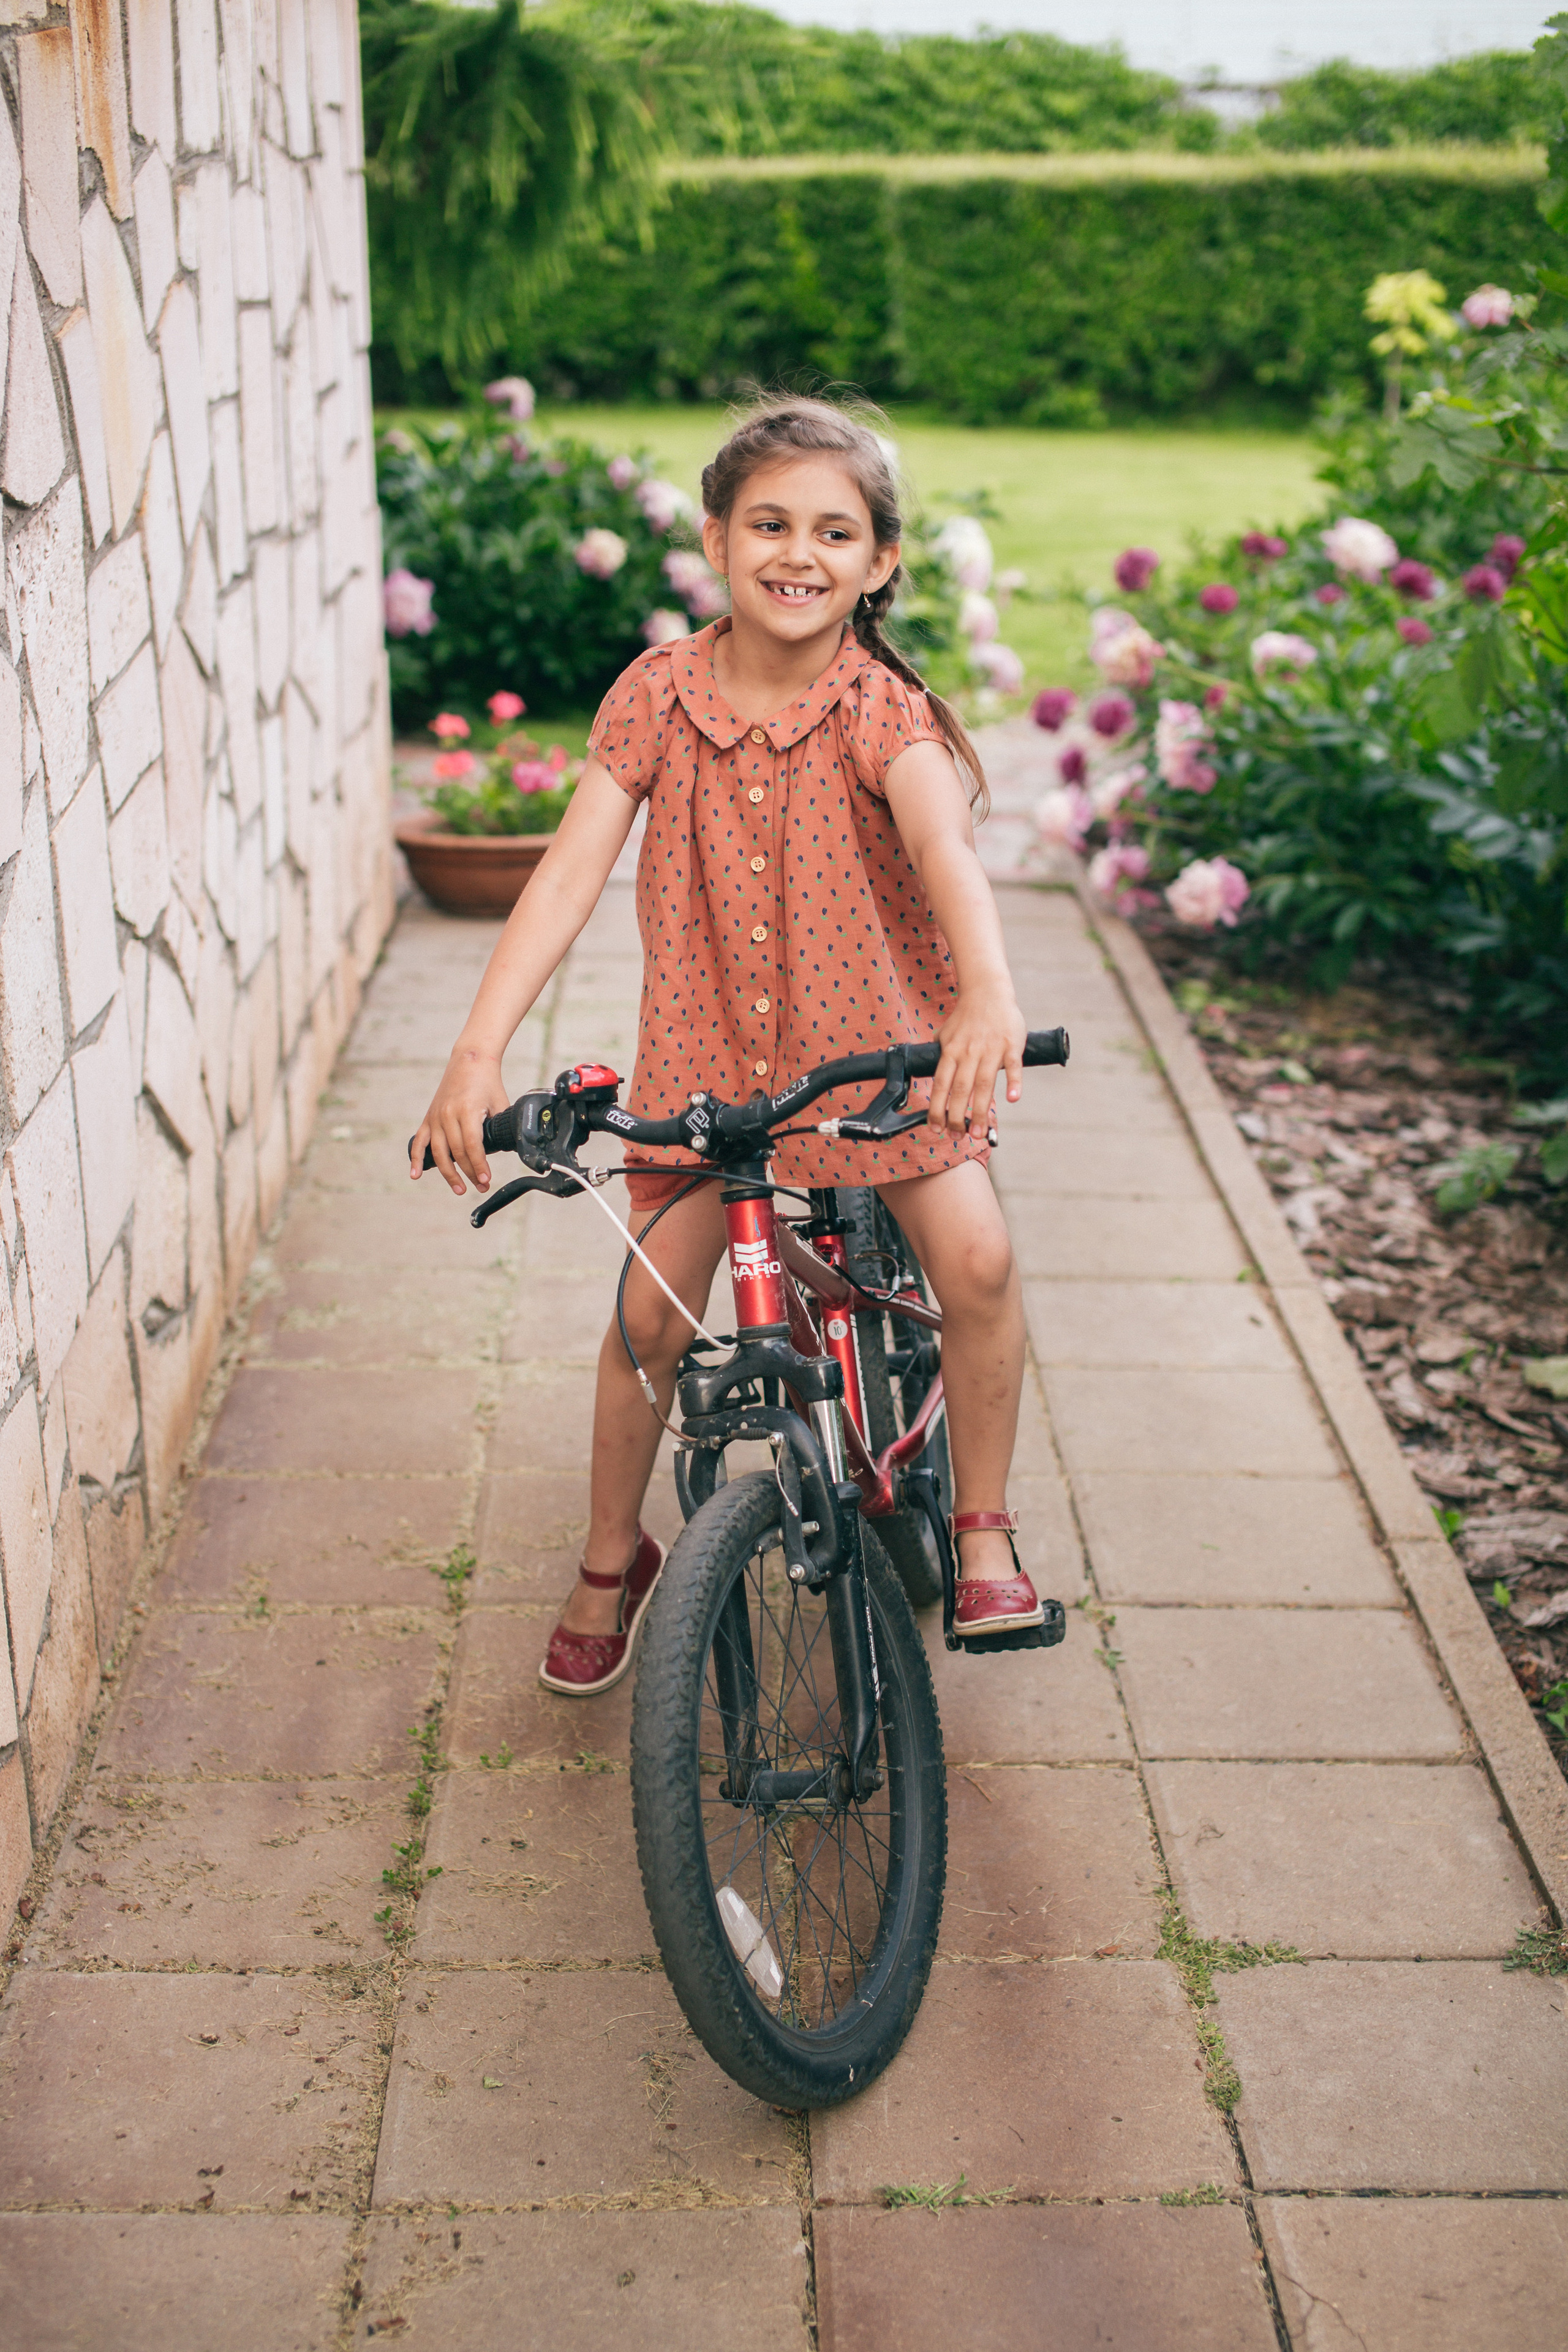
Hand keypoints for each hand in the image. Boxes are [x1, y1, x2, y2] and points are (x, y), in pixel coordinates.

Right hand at [411, 1047, 510, 1194]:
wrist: (469, 1060)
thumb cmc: (488, 1082)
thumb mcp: (500, 1103)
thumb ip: (501, 1126)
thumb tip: (508, 1149)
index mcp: (467, 1111)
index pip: (472, 1147)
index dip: (479, 1166)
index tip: (487, 1180)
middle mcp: (448, 1115)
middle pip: (457, 1153)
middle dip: (470, 1173)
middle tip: (481, 1187)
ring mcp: (436, 1117)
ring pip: (439, 1152)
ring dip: (448, 1174)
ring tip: (459, 1189)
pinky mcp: (429, 1117)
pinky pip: (419, 1141)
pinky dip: (416, 1159)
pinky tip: (415, 1174)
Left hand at [927, 985, 1025, 1138]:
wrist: (988, 991)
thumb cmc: (967, 1015)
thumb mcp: (945, 1033)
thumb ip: (940, 1054)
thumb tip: (935, 1074)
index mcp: (951, 1051)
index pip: (941, 1085)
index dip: (936, 1108)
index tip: (935, 1128)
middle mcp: (969, 1052)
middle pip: (961, 1089)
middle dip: (957, 1116)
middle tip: (957, 1138)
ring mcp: (991, 1049)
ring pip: (984, 1084)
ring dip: (980, 1110)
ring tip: (978, 1132)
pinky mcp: (1011, 1045)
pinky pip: (1012, 1066)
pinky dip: (1014, 1082)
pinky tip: (1012, 1099)